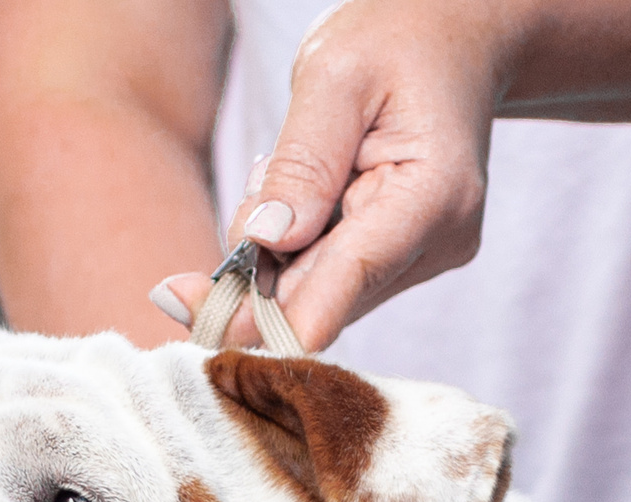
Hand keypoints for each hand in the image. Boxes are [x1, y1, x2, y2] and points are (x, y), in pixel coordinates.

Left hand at [160, 0, 507, 352]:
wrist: (453, 41)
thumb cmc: (398, 40)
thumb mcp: (335, 74)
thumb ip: (303, 160)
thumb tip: (267, 240)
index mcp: (435, 194)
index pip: (353, 273)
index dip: (279, 314)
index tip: (209, 331)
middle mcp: (441, 240)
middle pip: (330, 295)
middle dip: (255, 285)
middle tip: (177, 289)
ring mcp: (427, 255)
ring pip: (324, 291)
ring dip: (274, 256)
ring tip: (278, 172)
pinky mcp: (406, 259)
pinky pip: (332, 275)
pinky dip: (293, 250)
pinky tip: (295, 196)